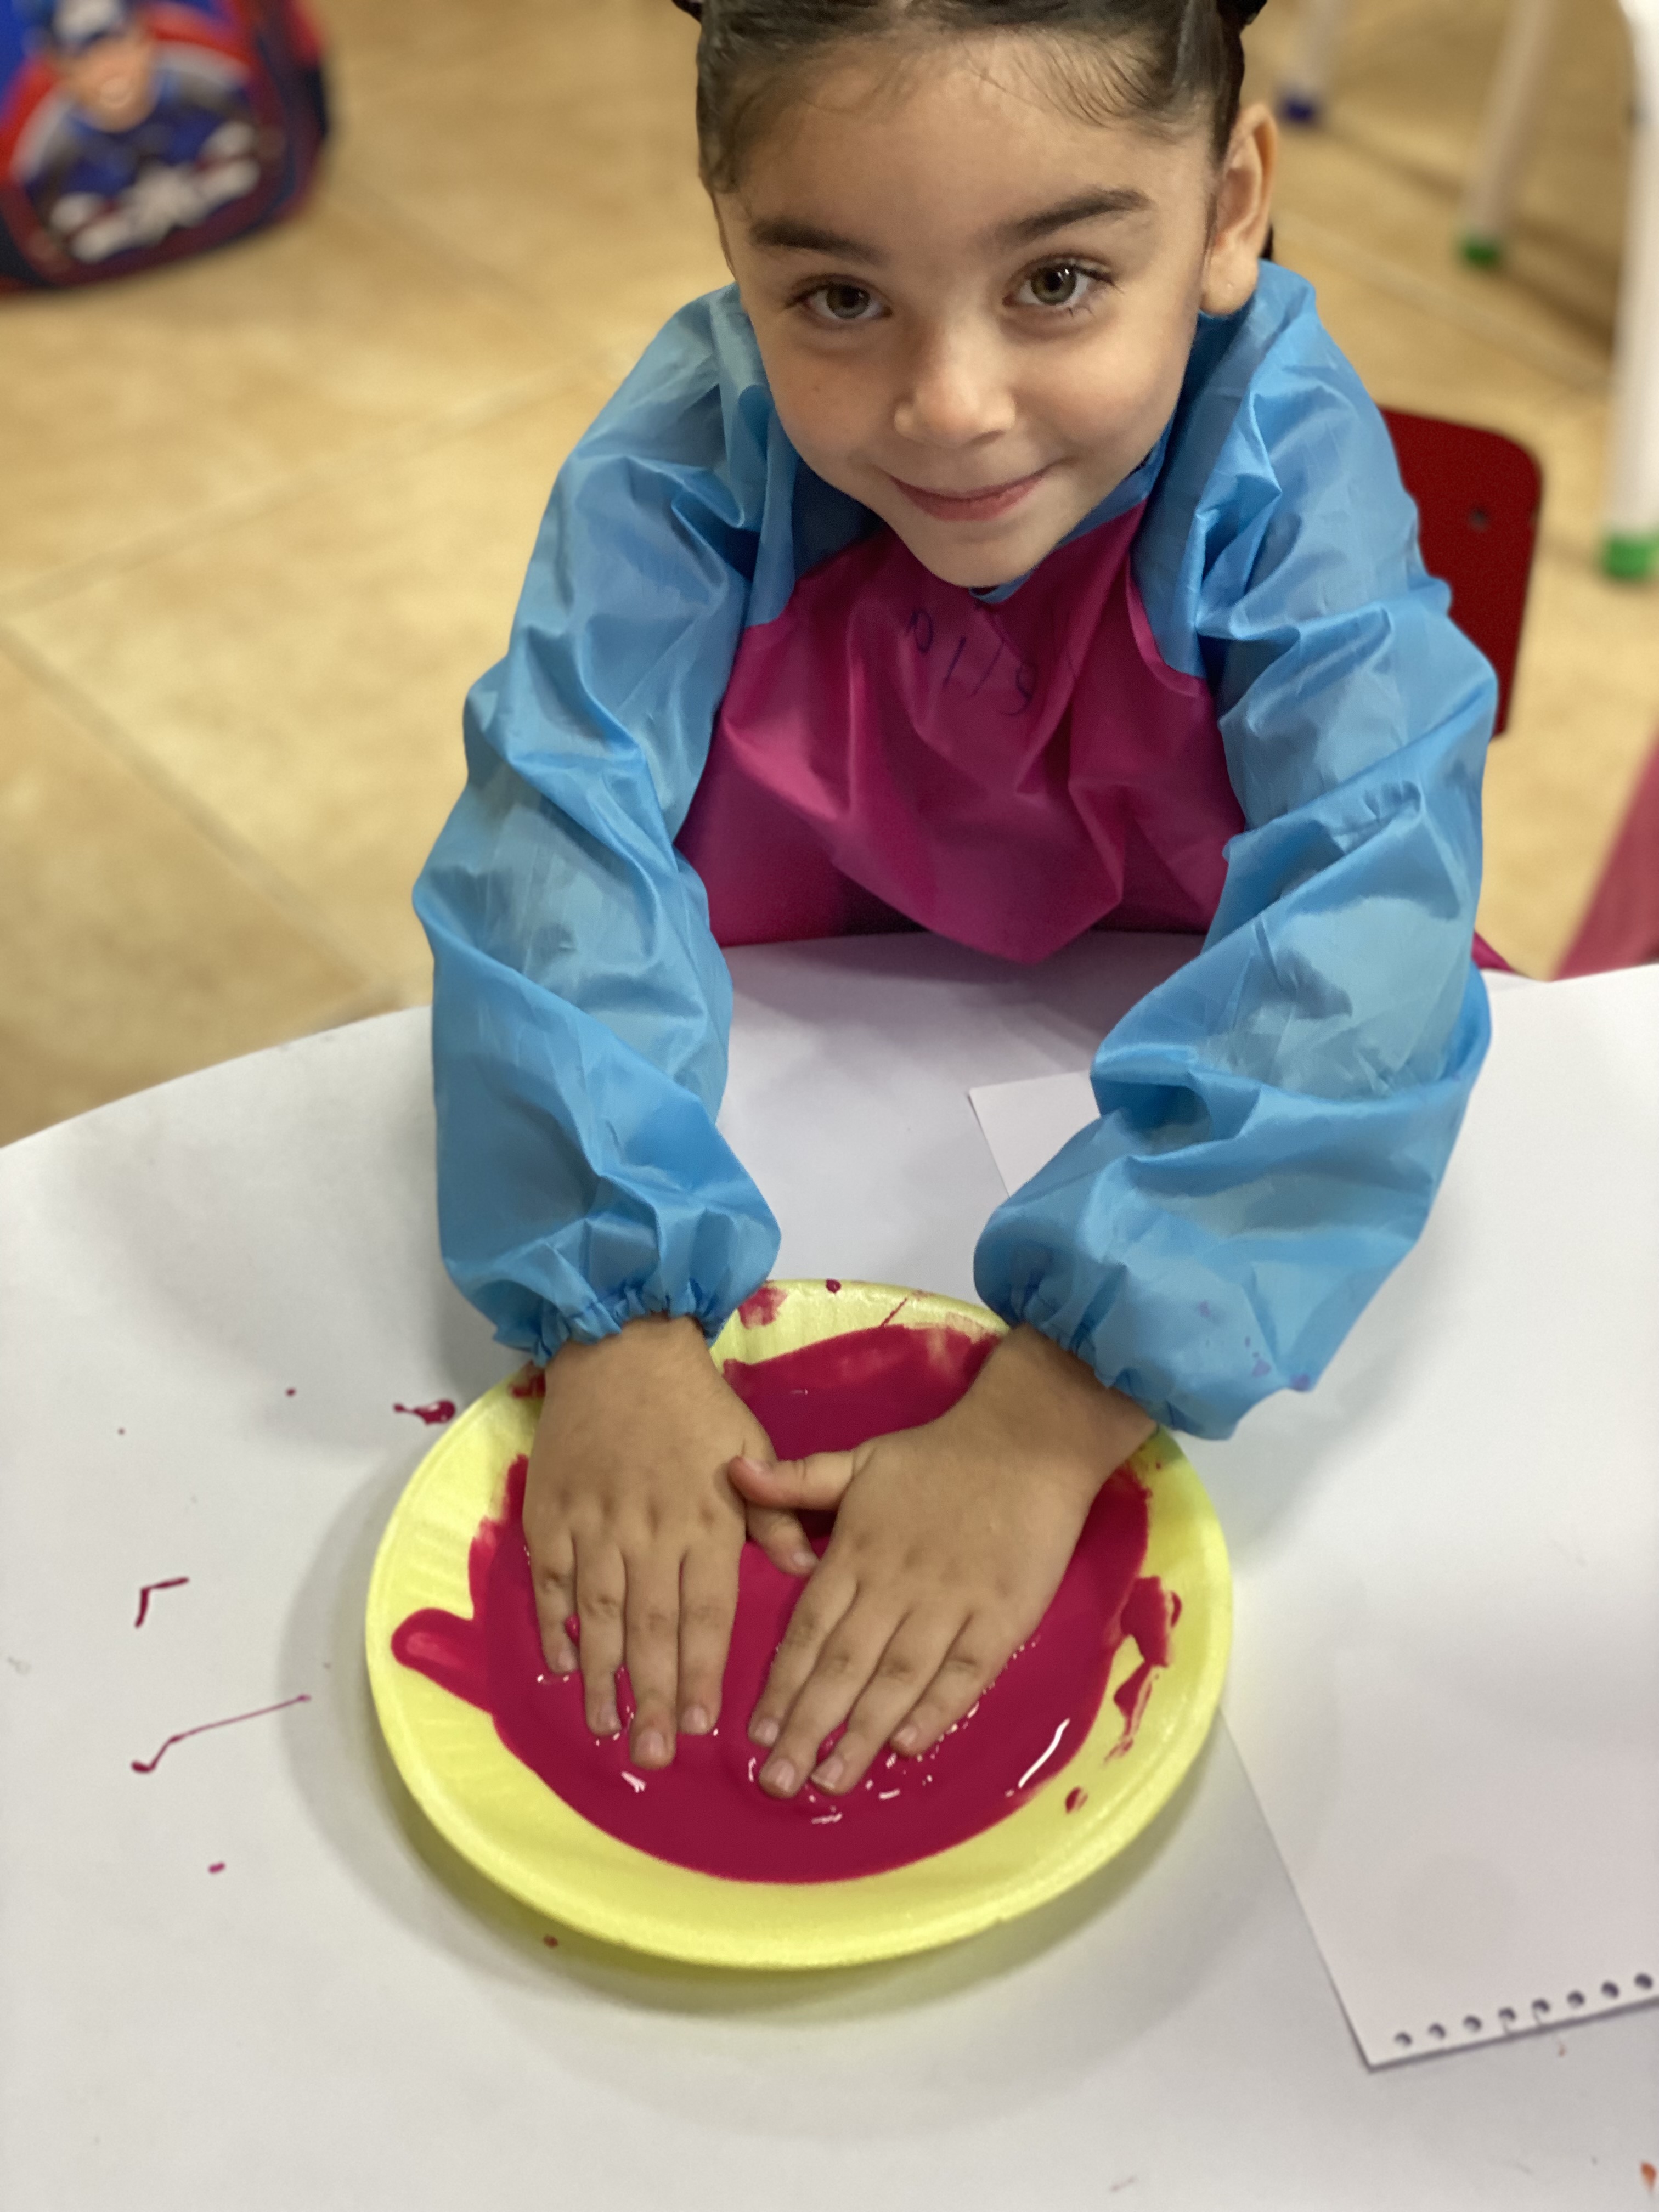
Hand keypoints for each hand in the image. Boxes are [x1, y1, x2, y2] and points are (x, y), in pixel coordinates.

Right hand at [524, 1314, 803, 1769]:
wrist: (622, 1346)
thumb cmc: (696, 1405)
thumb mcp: (754, 1448)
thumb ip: (780, 1515)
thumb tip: (810, 1574)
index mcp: (706, 1519)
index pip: (707, 1612)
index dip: (703, 1670)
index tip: (702, 1726)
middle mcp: (651, 1529)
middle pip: (652, 1627)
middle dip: (654, 1695)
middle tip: (655, 1754)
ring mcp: (596, 1522)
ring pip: (598, 1612)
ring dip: (603, 1674)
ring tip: (606, 1728)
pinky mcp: (552, 1511)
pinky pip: (552, 1579)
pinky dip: (554, 1623)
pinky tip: (562, 1666)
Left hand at [727, 1327, 1154, 1797]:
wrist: (1027, 1442)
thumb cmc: (937, 1458)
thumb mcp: (858, 1459)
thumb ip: (796, 1480)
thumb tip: (732, 1472)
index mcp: (857, 1552)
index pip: (807, 1630)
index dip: (780, 1684)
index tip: (753, 1734)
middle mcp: (895, 1584)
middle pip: (843, 1665)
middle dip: (807, 1726)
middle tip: (776, 1780)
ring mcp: (949, 1602)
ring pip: (897, 1677)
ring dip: (861, 1733)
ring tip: (830, 1782)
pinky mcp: (1001, 1615)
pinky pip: (964, 1670)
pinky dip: (936, 1708)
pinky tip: (907, 1746)